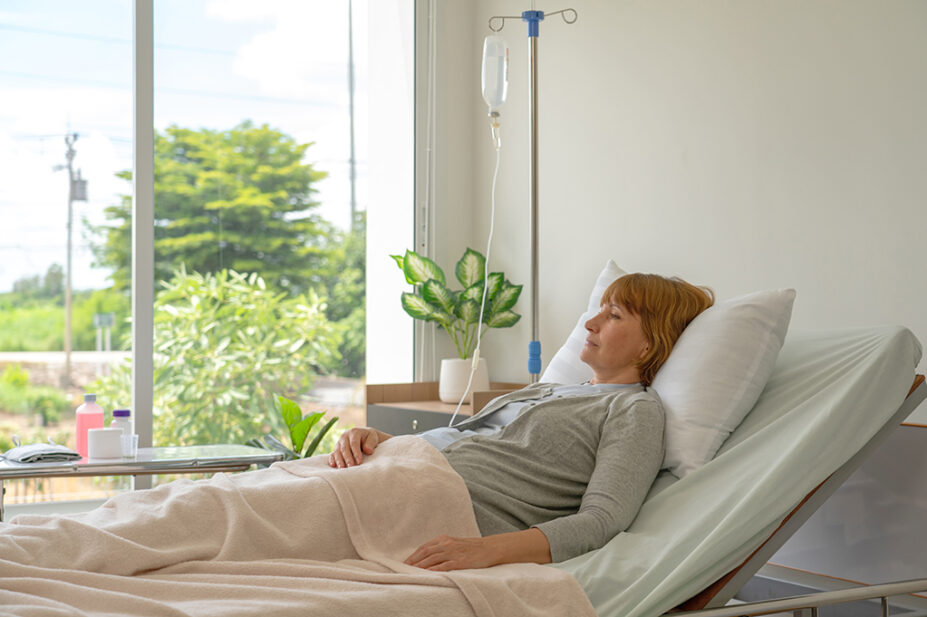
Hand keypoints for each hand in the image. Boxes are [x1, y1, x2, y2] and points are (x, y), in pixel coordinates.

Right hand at [328, 427, 387, 467]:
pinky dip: (332, 459)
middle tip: (351, 466)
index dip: (356, 453)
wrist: (365, 436)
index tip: (359, 462)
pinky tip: (333, 465)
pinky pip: (332, 453)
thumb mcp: (373, 438)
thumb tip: (368, 451)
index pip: (354, 443)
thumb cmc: (370, 438)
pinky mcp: (337, 448)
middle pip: (345, 448)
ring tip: (342, 468)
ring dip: (339, 460)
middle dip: (347, 458)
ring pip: (337, 451)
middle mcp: (345, 436)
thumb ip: (370, 443)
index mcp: (354, 432)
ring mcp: (339, 442)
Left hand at [405, 528, 550, 570]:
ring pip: (431, 560)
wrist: (490, 548)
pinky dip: (434, 571)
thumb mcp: (455, 543)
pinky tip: (427, 575)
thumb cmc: (472, 547)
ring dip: (420, 567)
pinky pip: (444, 567)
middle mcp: (446, 544)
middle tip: (403, 570)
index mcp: (444, 539)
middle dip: (413, 562)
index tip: (404, 563)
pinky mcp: (459, 561)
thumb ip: (442, 548)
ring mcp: (453, 553)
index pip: (424, 548)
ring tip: (411, 574)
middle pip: (424, 554)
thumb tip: (428, 557)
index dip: (413, 556)